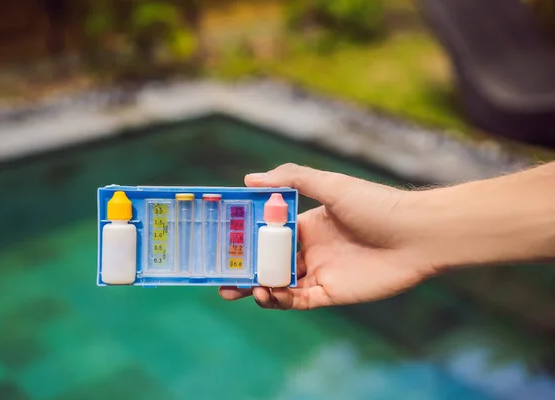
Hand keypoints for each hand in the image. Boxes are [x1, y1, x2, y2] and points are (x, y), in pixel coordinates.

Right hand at [219, 163, 437, 309]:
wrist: (417, 234)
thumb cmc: (376, 205)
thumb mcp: (331, 185)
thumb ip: (291, 179)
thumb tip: (249, 179)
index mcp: (307, 223)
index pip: (269, 233)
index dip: (246, 240)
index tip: (223, 243)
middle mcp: (310, 249)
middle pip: (270, 263)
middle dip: (245, 270)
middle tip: (221, 277)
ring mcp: (320, 272)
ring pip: (279, 284)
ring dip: (257, 287)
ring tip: (238, 288)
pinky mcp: (331, 293)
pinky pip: (298, 301)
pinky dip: (279, 300)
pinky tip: (267, 293)